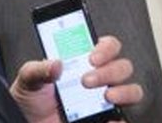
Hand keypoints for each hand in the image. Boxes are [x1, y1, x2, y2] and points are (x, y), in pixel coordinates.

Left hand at [10, 35, 141, 122]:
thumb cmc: (32, 98)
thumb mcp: (28, 79)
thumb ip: (38, 69)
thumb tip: (56, 64)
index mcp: (84, 61)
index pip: (108, 45)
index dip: (106, 48)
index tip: (92, 58)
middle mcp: (100, 78)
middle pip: (123, 66)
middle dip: (109, 71)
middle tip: (87, 81)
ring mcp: (106, 100)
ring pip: (133, 90)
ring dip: (124, 91)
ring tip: (106, 97)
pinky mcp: (106, 119)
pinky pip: (124, 119)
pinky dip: (120, 119)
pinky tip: (107, 120)